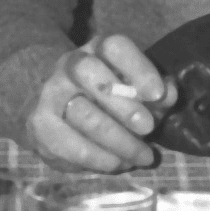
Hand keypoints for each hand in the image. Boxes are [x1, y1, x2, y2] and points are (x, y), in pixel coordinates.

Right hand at [26, 33, 172, 170]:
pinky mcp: (41, 125)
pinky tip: (119, 164)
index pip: (114, 46)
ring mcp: (52, 93)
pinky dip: (100, 158)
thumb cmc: (110, 101)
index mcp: (98, 50)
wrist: (57, 113)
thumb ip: (156, 93)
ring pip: (83, 114)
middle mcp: (71, 65)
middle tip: (148, 128)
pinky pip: (70, 144)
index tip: (158, 94)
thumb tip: (169, 94)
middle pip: (89, 72)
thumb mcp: (137, 92)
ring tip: (143, 156)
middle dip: (122, 103)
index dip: (138, 68)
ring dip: (119, 140)